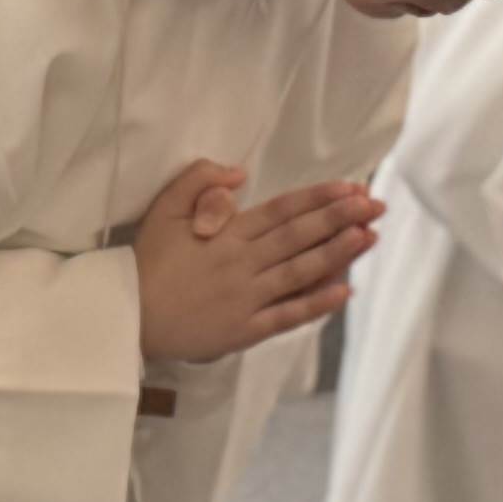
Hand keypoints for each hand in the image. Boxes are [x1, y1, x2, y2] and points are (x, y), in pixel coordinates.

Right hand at [133, 157, 378, 367]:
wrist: (127, 317)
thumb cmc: (147, 261)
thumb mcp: (163, 209)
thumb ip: (198, 181)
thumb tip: (240, 172)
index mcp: (226, 233)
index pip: (282, 210)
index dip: (318, 198)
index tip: (349, 187)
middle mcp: (243, 262)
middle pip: (300, 236)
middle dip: (340, 219)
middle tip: (376, 205)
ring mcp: (247, 298)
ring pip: (300, 271)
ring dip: (338, 254)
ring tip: (370, 237)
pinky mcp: (245, 329)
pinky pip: (288, 315)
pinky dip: (317, 304)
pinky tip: (343, 291)